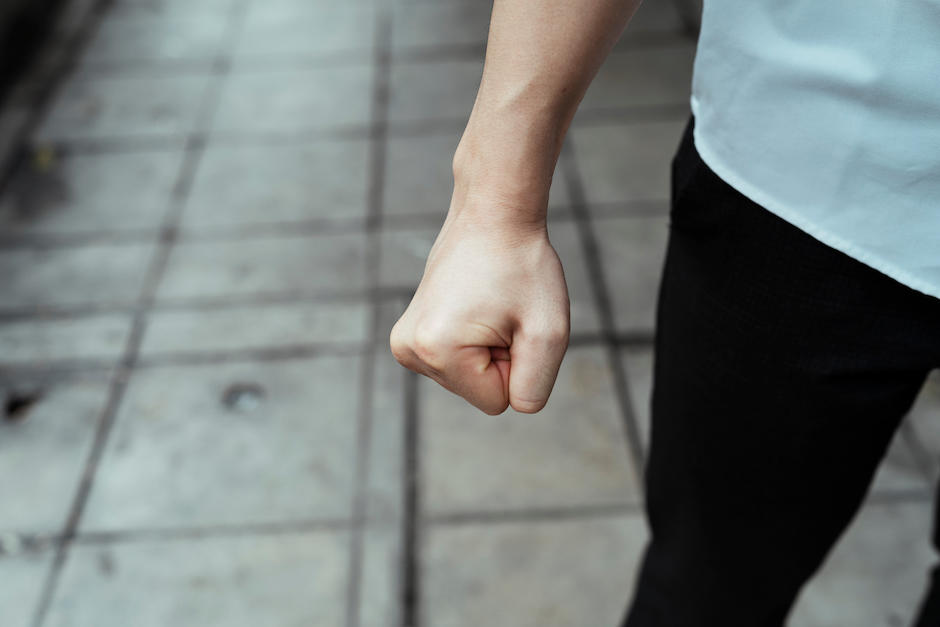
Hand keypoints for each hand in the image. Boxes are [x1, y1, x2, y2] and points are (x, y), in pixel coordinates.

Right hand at [389, 205, 569, 414]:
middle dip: (501, 358)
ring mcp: (403, 343)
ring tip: (489, 305)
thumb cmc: (524, 267)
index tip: (513, 321)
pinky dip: (473, 341)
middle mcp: (409, 350)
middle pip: (479, 392)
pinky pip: (456, 363)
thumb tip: (515, 407)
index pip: (498, 401)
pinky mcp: (408, 335)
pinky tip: (473, 304)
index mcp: (438, 351)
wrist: (492, 215)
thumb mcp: (549, 332)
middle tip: (503, 310)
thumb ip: (535, 387)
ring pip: (468, 379)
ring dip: (488, 348)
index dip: (518, 365)